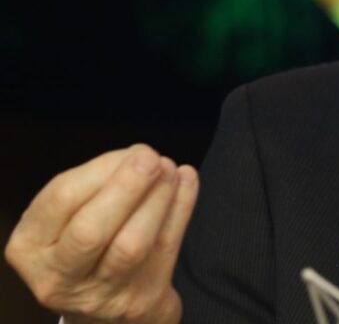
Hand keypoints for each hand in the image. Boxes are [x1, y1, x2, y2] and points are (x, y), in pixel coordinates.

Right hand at [5, 145, 198, 323]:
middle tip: (151, 158)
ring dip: (157, 199)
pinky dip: (181, 210)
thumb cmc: (84, 248)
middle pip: (91, 230)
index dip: (101, 170)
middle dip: (126, 187)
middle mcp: (58, 277)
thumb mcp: (67, 219)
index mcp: (30, 247)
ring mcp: (99, 296)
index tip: (132, 151)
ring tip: (171, 170)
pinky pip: (164, 251)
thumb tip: (137, 157)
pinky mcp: (138, 302)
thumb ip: (93, 186)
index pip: (61, 200)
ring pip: (131, 246)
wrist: (104, 309)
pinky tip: (187, 182)